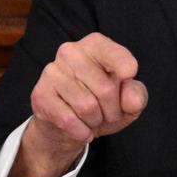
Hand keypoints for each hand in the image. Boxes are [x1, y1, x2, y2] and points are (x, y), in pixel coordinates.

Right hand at [5, 32, 147, 176]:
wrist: (71, 126)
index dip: (126, 69)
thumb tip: (132, 100)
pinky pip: (68, 118)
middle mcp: (71, 52)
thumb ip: (136, 96)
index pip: (116, 54)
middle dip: (112, 111)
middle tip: (107, 113)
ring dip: (95, 121)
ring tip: (92, 119)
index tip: (130, 74)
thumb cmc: (103, 105)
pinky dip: (81, 131)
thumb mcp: (128, 101)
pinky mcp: (40, 94)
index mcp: (95, 45)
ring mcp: (52, 71)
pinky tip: (82, 129)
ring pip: (87, 106)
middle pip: (105, 89)